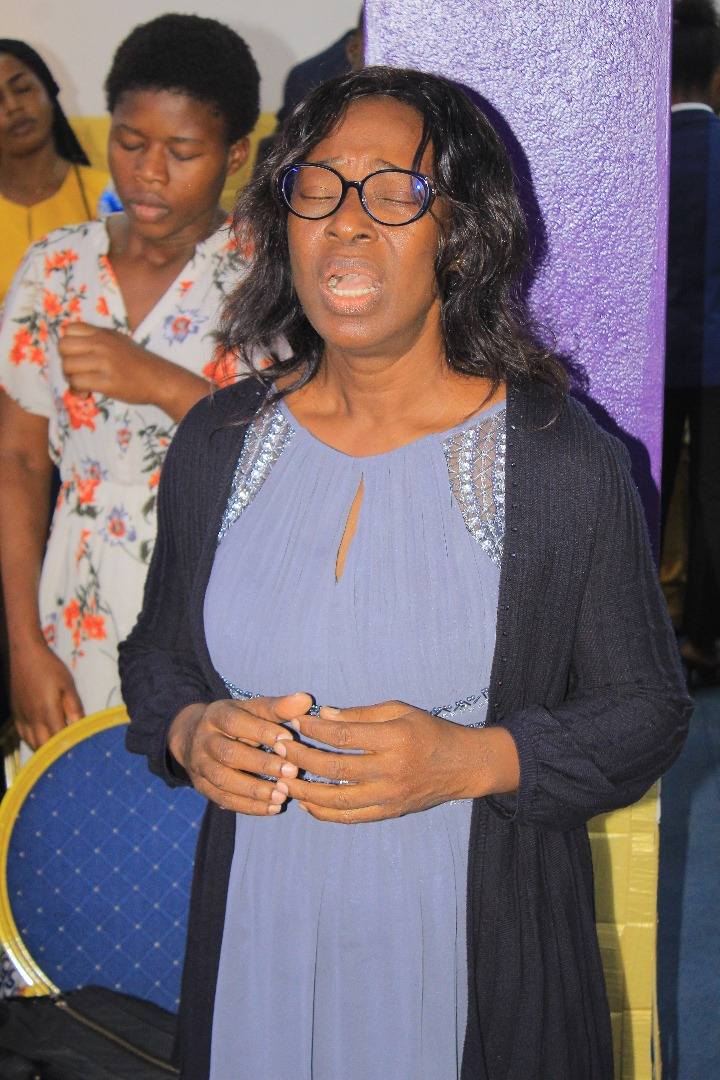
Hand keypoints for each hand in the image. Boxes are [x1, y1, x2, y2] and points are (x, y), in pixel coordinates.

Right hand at [10, 641, 83, 749]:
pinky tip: (43, 742)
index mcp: (48, 712)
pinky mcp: (16, 715)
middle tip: (73, 756)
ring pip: (32, 744)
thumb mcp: (67, 685)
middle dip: (58, 754)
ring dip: (45, 751)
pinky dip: (33, 743)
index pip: (60, 740)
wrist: (24, 654)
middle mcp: (32, 719)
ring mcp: (22, 718)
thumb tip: (82, 727)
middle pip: (44, 747)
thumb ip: (74, 708)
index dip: (71, 748)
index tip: (82, 752)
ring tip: (60, 753)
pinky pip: (23, 736)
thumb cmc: (49, 668)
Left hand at [59, 322, 208, 418]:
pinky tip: (86, 393)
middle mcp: (102, 345)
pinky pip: (78, 383)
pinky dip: (77, 390)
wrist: (159, 379)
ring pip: (68, 366)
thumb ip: (98, 339)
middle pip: (63, 346)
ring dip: (70, 378)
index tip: (77, 355)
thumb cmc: (139, 362)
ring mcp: (104, 363)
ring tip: (81, 383)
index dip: (69, 343)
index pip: (70, 328)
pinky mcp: (106, 382)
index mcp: (103, 334)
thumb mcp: (119, 341)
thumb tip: (75, 343)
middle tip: (76, 370)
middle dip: (66, 360)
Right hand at [167, 693, 311, 814]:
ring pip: (224, 780)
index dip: (262, 731)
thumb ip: (278, 707)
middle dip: (262, 764)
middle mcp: (204, 740)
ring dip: (255, 790)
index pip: (236, 722)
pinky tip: (272, 808)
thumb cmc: (236, 721)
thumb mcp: (252, 709)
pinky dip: (249, 806)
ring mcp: (200, 765)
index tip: (289, 741)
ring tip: (283, 795)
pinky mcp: (202, 787)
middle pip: (229, 754)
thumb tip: (305, 700)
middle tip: (292, 772)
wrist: (194, 736)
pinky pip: (223, 799)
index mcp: (217, 715)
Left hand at [275, 700, 491, 823]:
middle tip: (279, 749)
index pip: (342, 736)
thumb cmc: (430, 731)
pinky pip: (351, 817)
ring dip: (306, 790)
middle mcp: (390, 770)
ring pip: (337, 799)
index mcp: (393, 738)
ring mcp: (389, 796)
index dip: (313, 729)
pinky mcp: (389, 812)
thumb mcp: (400, 710)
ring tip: (284, 779)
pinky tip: (306, 803)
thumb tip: (322, 715)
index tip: (294, 722)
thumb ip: (360, 714)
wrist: (464, 766)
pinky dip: (325, 813)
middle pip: (335, 768)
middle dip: (302, 758)